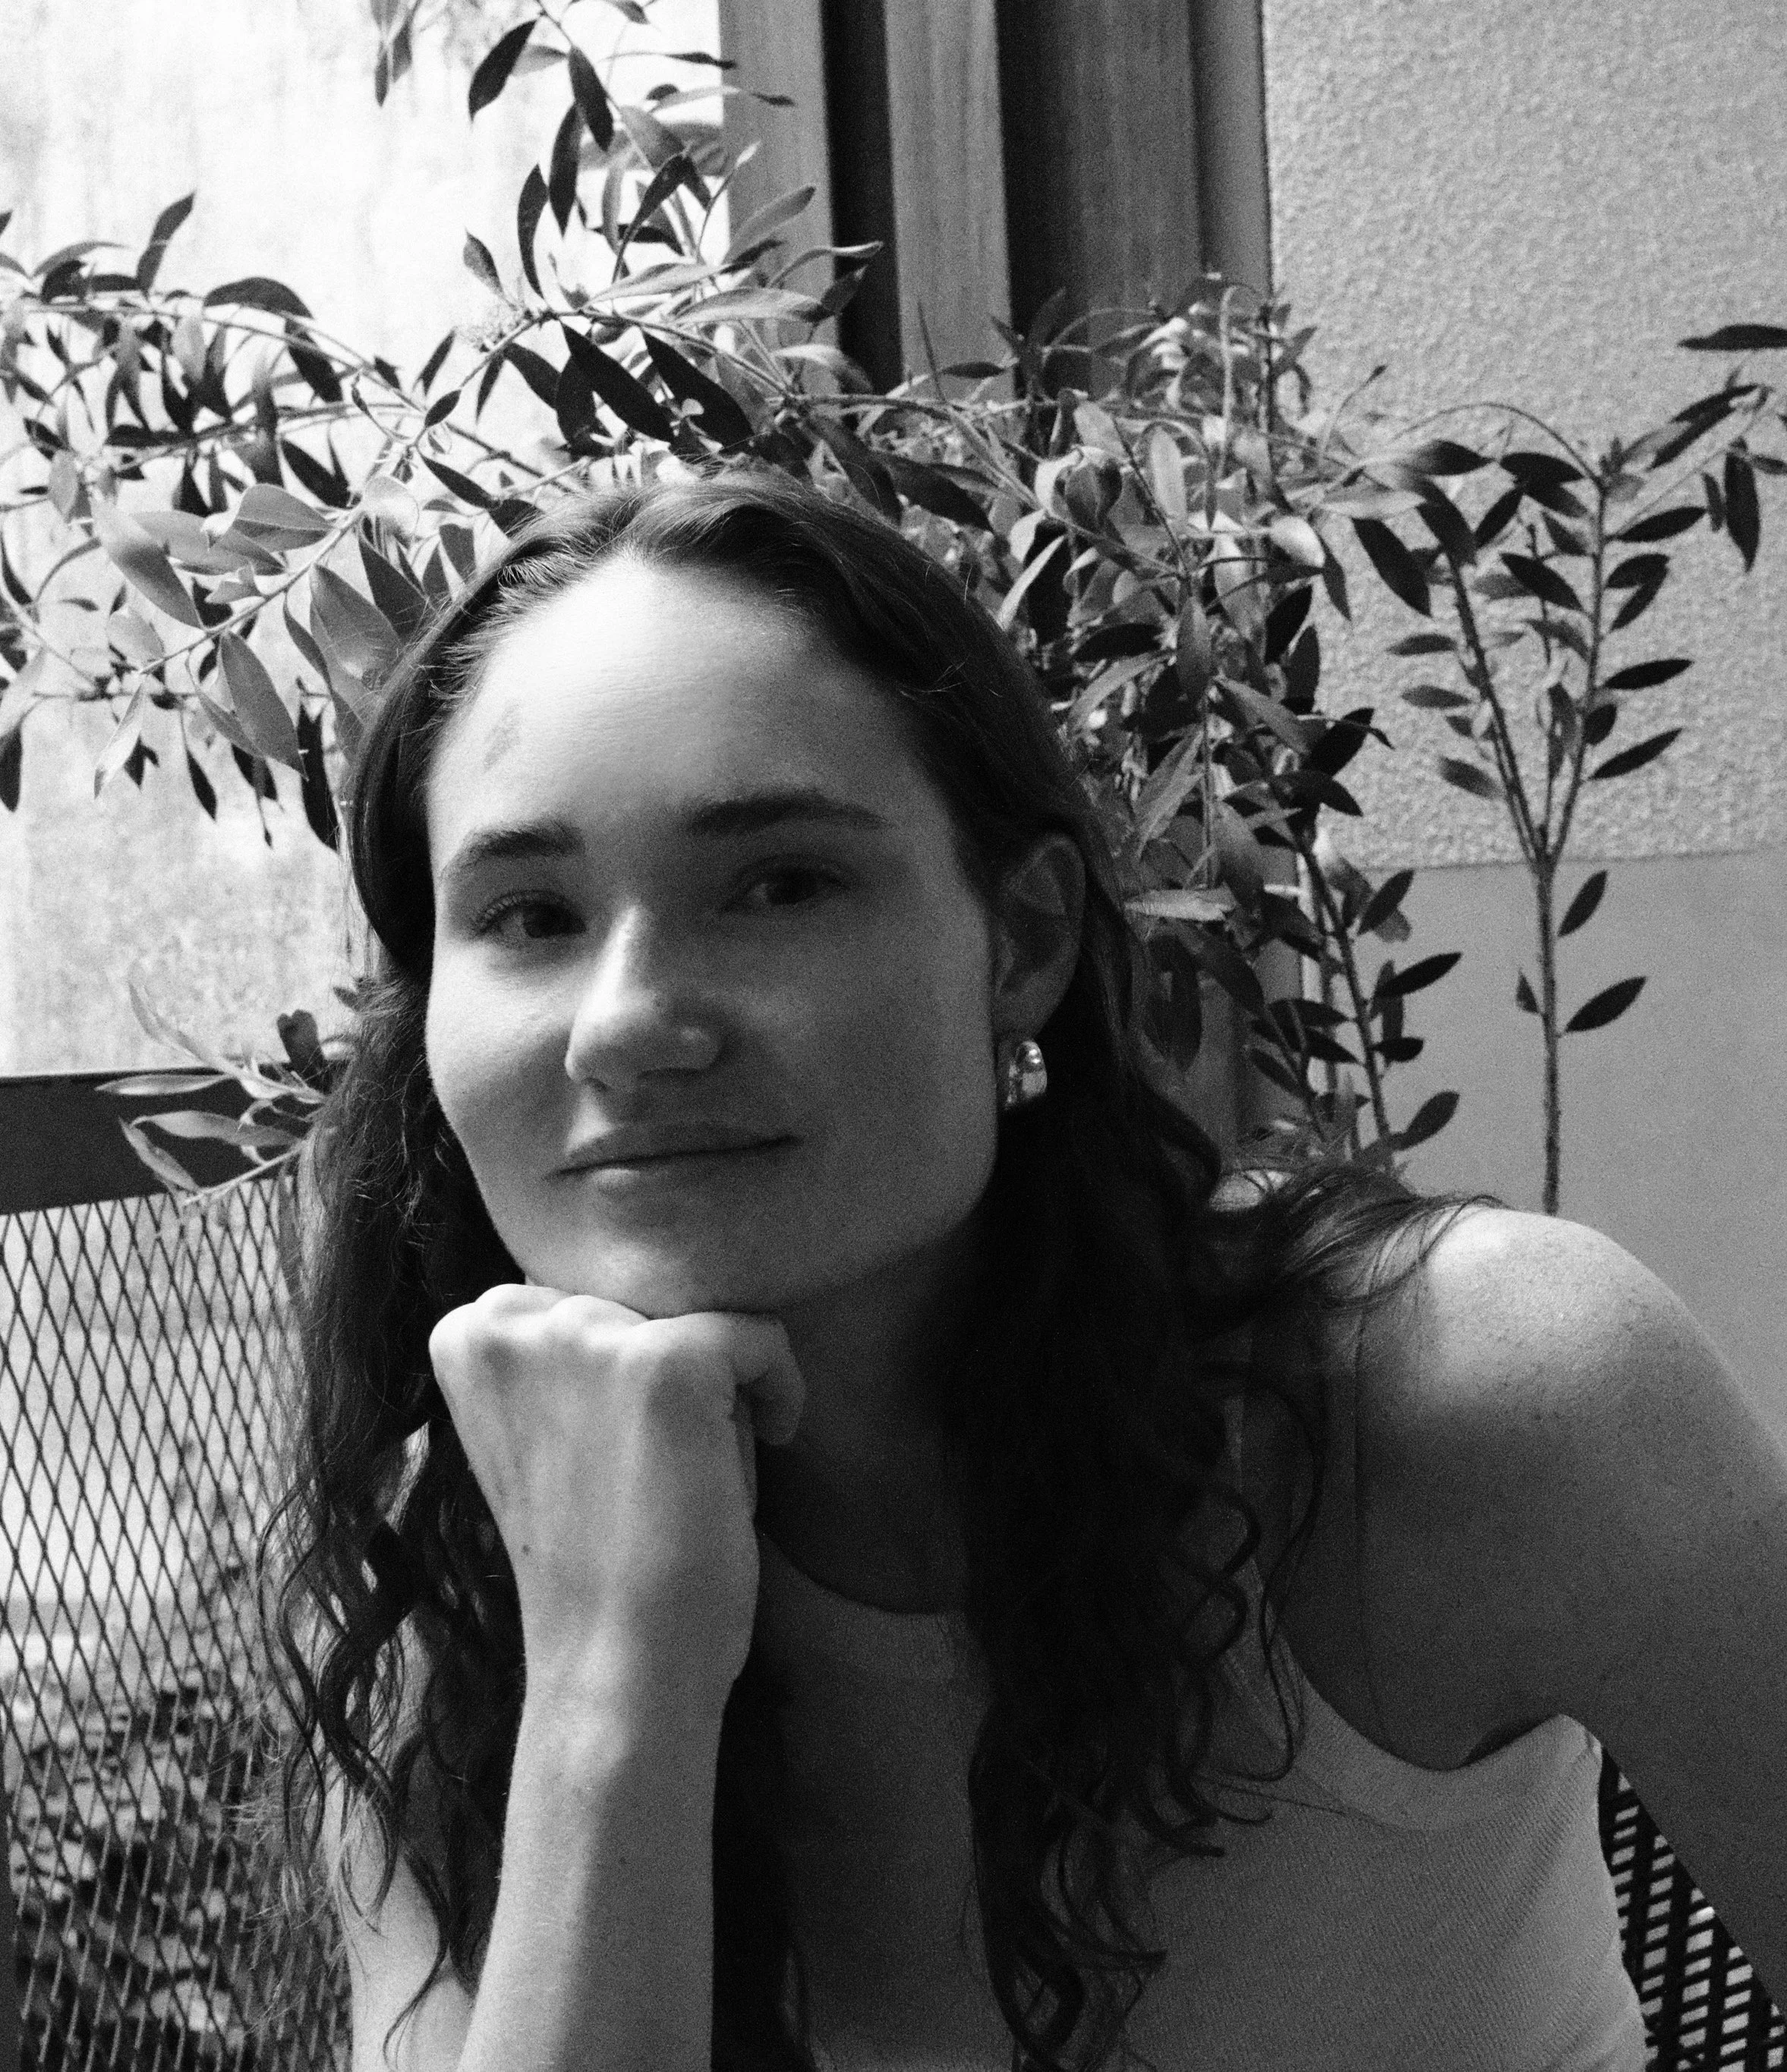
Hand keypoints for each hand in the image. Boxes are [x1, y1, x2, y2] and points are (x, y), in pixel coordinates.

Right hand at [428, 1285, 804, 1719]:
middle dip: (668, 1374)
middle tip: (662, 1467)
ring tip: (697, 1466)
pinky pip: (760, 1337)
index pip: (582, 1291)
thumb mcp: (545, 1429)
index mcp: (464, 1335)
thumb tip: (649, 1287)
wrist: (615, 1669)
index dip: (623, 1362)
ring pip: (698, 1318)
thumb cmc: (592, 1561)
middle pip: (642, 1299)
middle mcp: (509, 1320)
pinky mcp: (667, 1362)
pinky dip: (781, 1388)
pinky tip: (768, 1445)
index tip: (629, 1437)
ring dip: (718, 1386)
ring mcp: (587, 1335)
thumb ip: (567, 1353)